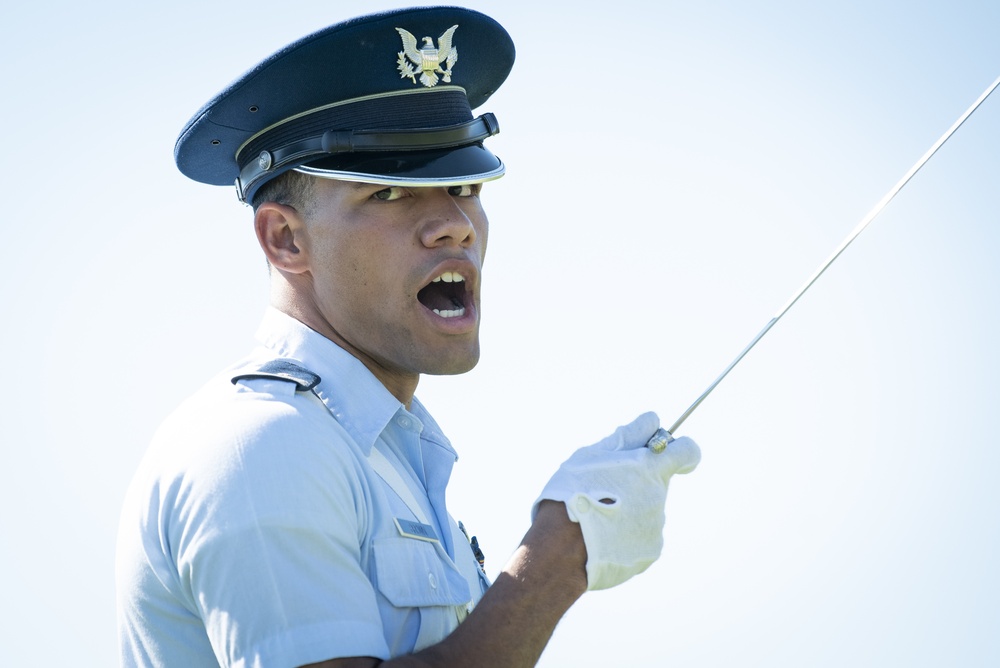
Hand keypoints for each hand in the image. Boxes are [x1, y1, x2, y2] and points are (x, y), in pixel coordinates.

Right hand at [532, 412, 699, 590]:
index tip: (665, 454)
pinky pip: (641, 535)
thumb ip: (627, 436)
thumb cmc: (572, 493)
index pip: (688, 451)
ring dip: (628, 509)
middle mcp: (659, 496)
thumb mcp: (592, 455)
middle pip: (657, 482)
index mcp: (649, 467)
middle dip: (636, 482)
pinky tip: (602, 536)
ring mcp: (656, 525)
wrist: (561, 549)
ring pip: (647, 509)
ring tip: (597, 516)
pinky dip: (625, 534)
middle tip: (604, 489)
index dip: (681, 450)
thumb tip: (652, 421)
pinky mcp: (650, 550)